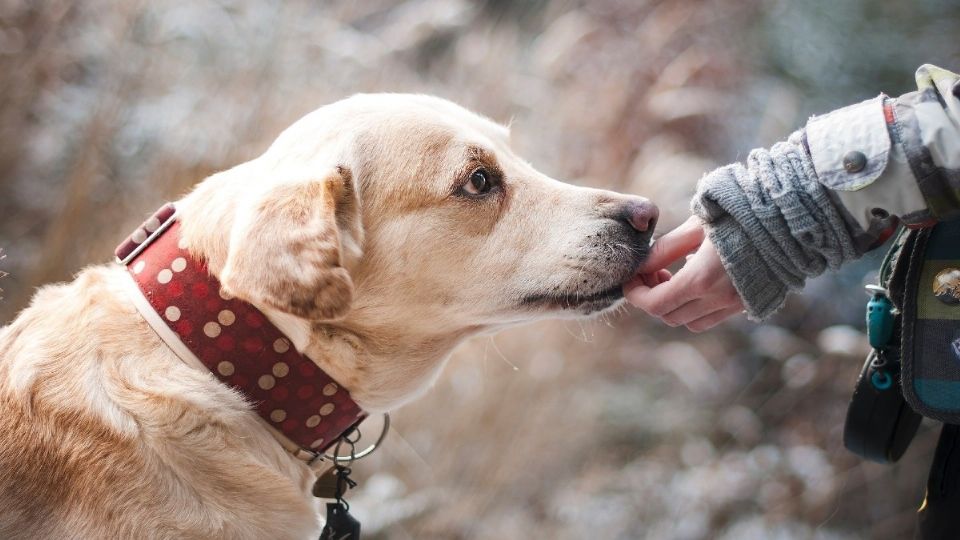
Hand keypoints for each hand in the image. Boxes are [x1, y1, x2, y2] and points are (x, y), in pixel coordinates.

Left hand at [624, 216, 743, 331]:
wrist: (789, 218)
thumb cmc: (739, 213)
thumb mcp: (696, 225)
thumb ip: (665, 249)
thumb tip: (641, 265)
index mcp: (702, 279)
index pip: (655, 304)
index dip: (636, 294)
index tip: (631, 278)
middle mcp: (719, 299)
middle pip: (669, 316)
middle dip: (652, 298)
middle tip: (652, 272)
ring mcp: (736, 304)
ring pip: (690, 322)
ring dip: (674, 305)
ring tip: (673, 276)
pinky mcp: (748, 304)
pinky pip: (712, 317)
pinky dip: (696, 307)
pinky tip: (697, 279)